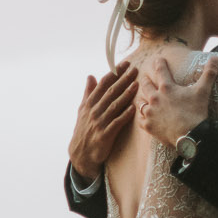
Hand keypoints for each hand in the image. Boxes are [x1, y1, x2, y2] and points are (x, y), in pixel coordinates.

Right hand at [68, 61, 136, 179]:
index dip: (115, 73)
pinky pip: (117, 123)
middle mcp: (94, 111)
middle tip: (135, 69)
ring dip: (126, 94)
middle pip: (111, 92)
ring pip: (114, 105)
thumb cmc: (84, 129)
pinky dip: (125, 115)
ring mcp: (99, 123)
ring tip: (136, 84)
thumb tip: (90, 76)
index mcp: (89, 103)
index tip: (126, 63)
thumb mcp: (83, 110)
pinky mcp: (105, 135)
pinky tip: (133, 108)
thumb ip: (88, 93)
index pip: (104, 84)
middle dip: (123, 80)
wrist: (81, 153)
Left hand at [137, 53, 217, 145]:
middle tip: (144, 77)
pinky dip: (141, 117)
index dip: (159, 63)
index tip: (157, 59)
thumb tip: (216, 57)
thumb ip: (209, 73)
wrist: (190, 136)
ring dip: (141, 99)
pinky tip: (142, 116)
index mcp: (167, 88)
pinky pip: (140, 119)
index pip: (161, 71)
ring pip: (140, 102)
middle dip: (145, 80)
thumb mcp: (203, 91)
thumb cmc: (196, 112)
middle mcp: (155, 98)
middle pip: (146, 85)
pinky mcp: (148, 126)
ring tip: (142, 98)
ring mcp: (150, 113)